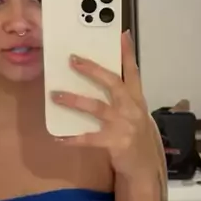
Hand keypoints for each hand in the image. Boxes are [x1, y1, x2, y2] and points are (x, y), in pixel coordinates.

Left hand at [51, 31, 158, 179]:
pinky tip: (59, 137)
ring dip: (75, 100)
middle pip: (112, 83)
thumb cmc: (135, 135)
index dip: (127, 52)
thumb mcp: (134, 112)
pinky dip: (73, 138)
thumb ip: (122, 96)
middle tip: (73, 59)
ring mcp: (124, 125)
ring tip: (56, 95)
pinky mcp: (115, 142)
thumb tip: (98, 77)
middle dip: (92, 70)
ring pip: (97, 107)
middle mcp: (132, 108)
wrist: (144, 166)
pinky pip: (89, 138)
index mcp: (136, 98)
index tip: (122, 34)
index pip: (132, 71)